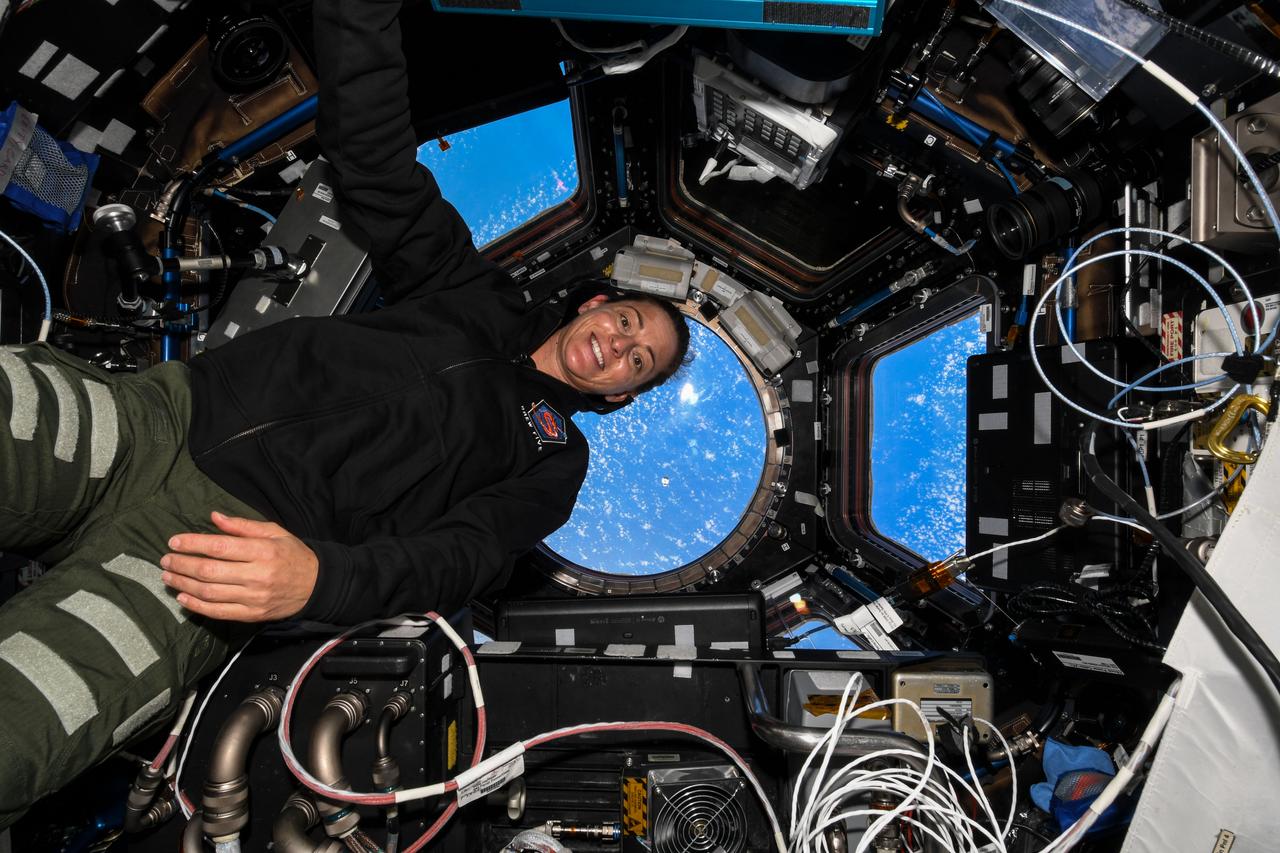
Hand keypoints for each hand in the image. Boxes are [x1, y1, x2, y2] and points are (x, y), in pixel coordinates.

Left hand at [160, 511, 317, 621]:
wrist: (317, 586)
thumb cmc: (293, 554)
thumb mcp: (274, 532)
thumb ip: (243, 526)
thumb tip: (214, 517)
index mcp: (262, 551)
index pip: (219, 547)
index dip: (192, 544)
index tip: (174, 542)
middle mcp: (257, 576)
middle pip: (209, 571)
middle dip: (182, 565)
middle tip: (165, 560)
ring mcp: (253, 598)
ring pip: (209, 593)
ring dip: (183, 585)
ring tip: (168, 577)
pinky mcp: (252, 614)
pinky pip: (218, 612)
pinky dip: (197, 606)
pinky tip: (183, 598)